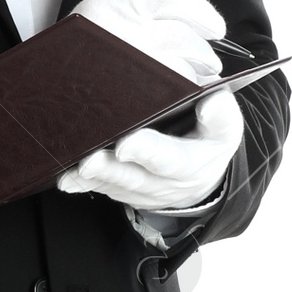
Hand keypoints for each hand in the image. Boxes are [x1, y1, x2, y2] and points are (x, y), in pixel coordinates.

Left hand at [56, 0, 241, 213]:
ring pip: (116, 185)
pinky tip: (66, 179)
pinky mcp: (123, 190)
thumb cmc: (207, 139)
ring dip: (93, 178)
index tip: (128, 144)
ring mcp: (141, 190)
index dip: (150, 152)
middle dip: (111, 168)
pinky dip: (82, 184)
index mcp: (192, 164)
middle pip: (137, 177)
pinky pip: (101, 188)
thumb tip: (212, 101)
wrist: (200, 176)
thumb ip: (220, 114)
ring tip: (75, 167)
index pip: (172, 159)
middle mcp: (165, 183)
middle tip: (91, 158)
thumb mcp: (225, 127)